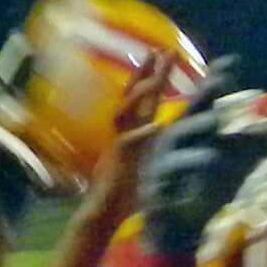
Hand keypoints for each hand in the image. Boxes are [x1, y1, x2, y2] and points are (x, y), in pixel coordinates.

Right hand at [89, 53, 182, 208]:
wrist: (101, 217)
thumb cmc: (121, 197)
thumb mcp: (143, 168)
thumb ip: (151, 152)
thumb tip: (165, 142)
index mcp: (132, 134)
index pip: (142, 101)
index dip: (151, 77)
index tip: (161, 54)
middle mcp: (124, 135)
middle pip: (134, 97)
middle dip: (149, 73)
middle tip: (163, 50)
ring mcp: (118, 145)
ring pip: (126, 112)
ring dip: (140, 95)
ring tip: (156, 80)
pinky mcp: (117, 162)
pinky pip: (129, 143)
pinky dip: (143, 134)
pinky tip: (157, 126)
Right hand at [132, 64, 249, 256]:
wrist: (185, 224)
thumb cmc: (212, 183)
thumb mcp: (245, 156)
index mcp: (196, 125)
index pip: (207, 96)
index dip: (216, 77)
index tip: (233, 61)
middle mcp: (178, 136)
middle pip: (191, 109)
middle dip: (203, 94)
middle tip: (220, 81)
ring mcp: (164, 157)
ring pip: (179, 136)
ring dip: (198, 126)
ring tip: (217, 118)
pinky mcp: (158, 181)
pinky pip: (171, 168)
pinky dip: (188, 162)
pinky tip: (209, 158)